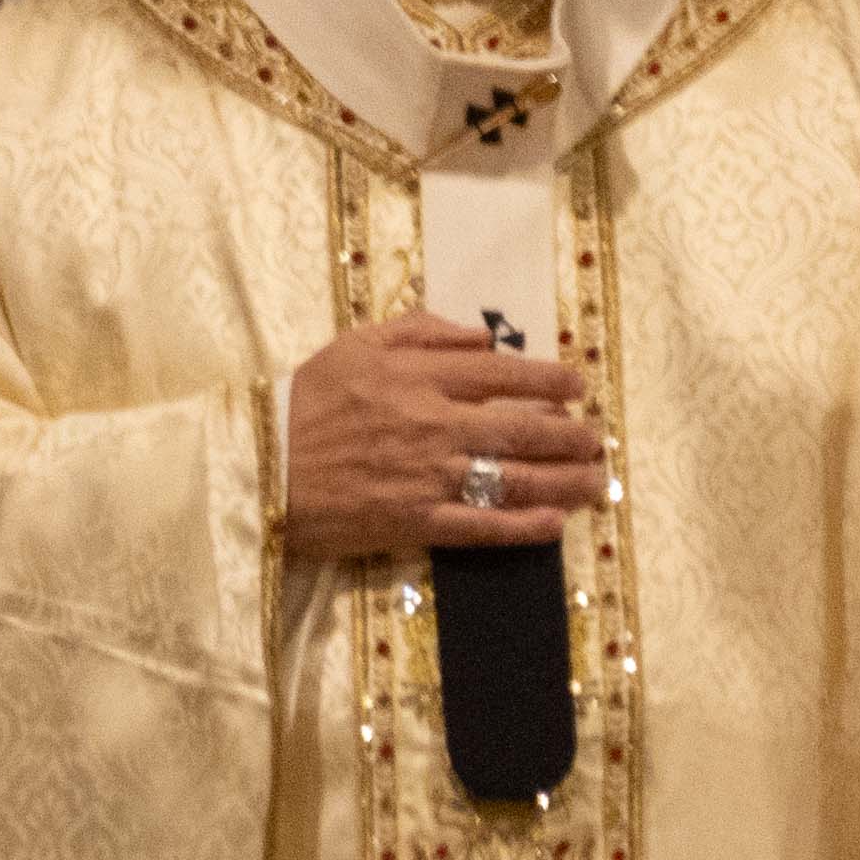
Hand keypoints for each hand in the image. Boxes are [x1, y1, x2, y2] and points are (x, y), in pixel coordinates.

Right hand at [282, 312, 606, 556]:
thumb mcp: (357, 344)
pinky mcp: (415, 521)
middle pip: (522, 431)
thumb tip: (483, 336)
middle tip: (598, 441)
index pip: (502, 376)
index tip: (579, 386)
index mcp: (421, 378)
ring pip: (513, 480)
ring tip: (595, 484)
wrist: (262, 465)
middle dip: (570, 437)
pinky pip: (481, 527)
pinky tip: (554, 526)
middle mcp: (435, 426)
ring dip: (563, 483)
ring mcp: (429, 477)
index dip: (549, 381)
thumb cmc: (305, 401)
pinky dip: (522, 528)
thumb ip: (422, 332)